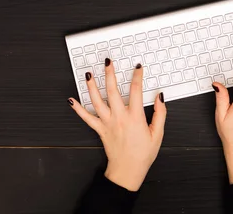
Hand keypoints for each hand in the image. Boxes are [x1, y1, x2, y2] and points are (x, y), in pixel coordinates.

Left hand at [69, 59, 166, 190]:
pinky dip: (78, 109)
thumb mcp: (158, 134)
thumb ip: (160, 114)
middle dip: (110, 74)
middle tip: (108, 62)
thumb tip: (159, 98)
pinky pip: (87, 118)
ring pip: (97, 101)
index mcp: (135, 117)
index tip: (138, 68)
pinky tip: (72, 100)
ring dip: (92, 86)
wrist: (128, 171)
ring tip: (89, 74)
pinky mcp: (100, 130)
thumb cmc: (143, 154)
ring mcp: (108, 123)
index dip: (137, 76)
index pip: (135, 91)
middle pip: (112, 91)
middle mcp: (119, 117)